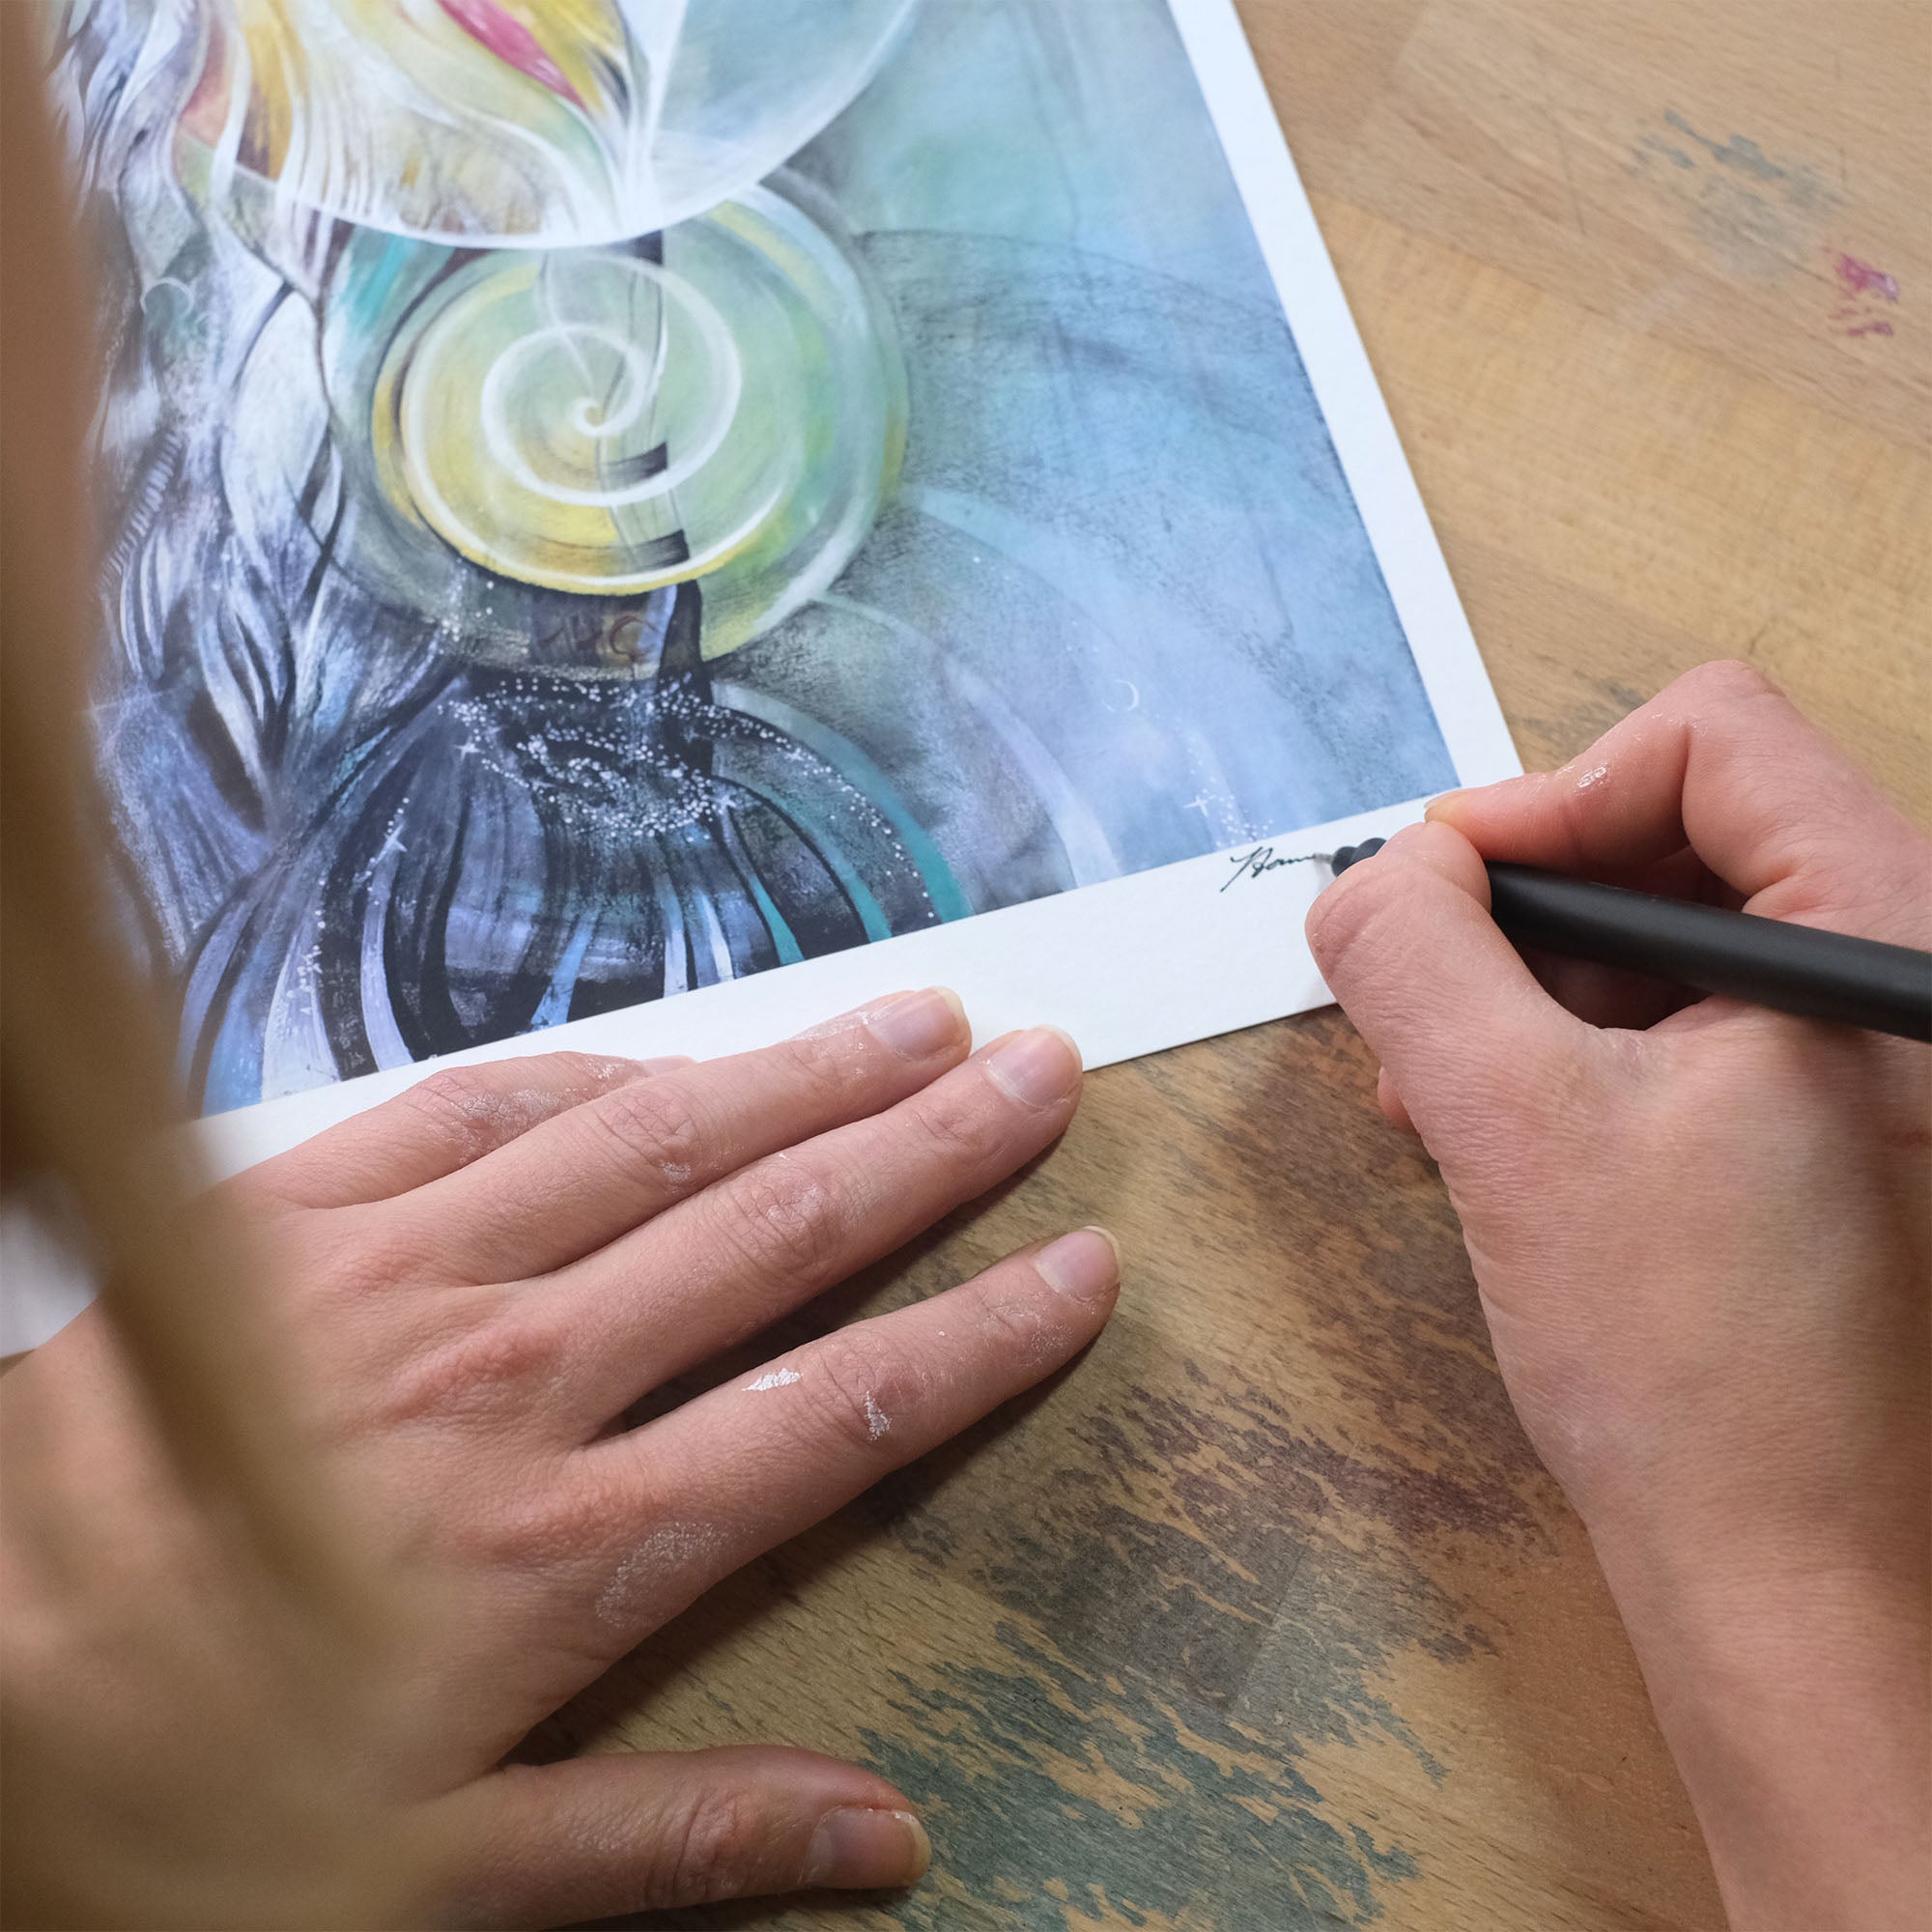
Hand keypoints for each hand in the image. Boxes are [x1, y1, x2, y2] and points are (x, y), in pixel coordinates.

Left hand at [0, 993, 1118, 1925]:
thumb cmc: (184, 1800)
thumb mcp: (436, 1875)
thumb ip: (674, 1837)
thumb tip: (883, 1837)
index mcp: (564, 1558)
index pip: (842, 1412)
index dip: (987, 1336)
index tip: (1086, 1268)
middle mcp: (508, 1387)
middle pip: (774, 1234)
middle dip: (930, 1148)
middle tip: (1036, 1075)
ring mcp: (396, 1283)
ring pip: (650, 1142)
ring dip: (799, 1076)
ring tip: (914, 1021)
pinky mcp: (288, 1220)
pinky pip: (471, 1108)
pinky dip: (593, 1072)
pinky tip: (675, 1055)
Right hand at [1305, 662, 1929, 1930]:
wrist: (1788, 1585)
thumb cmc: (1691, 1372)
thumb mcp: (1511, 1127)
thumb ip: (1416, 957)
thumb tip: (1366, 875)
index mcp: (1885, 940)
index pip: (1710, 738)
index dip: (1548, 796)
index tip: (1440, 897)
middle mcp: (1905, 980)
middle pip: (1686, 830)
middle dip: (1522, 912)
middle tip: (1419, 1008)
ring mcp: (1875, 1061)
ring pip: (1676, 935)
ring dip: (1534, 992)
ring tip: (1441, 1098)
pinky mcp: (1835, 1128)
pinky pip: (1693, 1025)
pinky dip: (1582, 1054)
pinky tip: (1504, 1138)